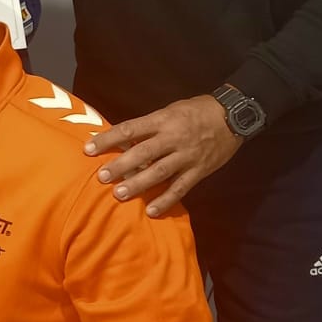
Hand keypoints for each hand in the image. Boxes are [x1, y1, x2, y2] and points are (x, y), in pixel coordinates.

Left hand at [84, 94, 240, 215]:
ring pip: (159, 172)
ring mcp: (187, 156)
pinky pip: (181, 188)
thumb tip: (123, 140)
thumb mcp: (169, 111)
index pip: (129, 129)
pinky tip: (151, 210)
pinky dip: (166, 200)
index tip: (88, 148)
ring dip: (138, 184)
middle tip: (101, 177)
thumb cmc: (195, 111)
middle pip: (142, 153)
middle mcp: (173, 138)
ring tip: (119, 194)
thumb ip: (149, 126)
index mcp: (162, 120)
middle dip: (120, 165)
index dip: (108, 139)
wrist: (233, 116)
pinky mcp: (199, 170)